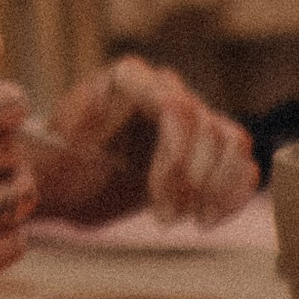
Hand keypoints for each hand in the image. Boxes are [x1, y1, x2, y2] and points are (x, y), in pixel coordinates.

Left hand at [26, 56, 257, 229]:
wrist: (67, 185)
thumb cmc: (58, 167)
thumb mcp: (59, 146)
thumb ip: (81, 123)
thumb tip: (98, 96)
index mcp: (129, 78)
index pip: (177, 109)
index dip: (176, 159)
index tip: (159, 202)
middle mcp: (164, 87)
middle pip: (207, 129)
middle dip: (192, 182)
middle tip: (167, 219)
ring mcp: (189, 113)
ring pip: (233, 142)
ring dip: (217, 189)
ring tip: (189, 219)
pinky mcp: (206, 143)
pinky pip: (241, 160)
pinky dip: (233, 192)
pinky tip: (208, 217)